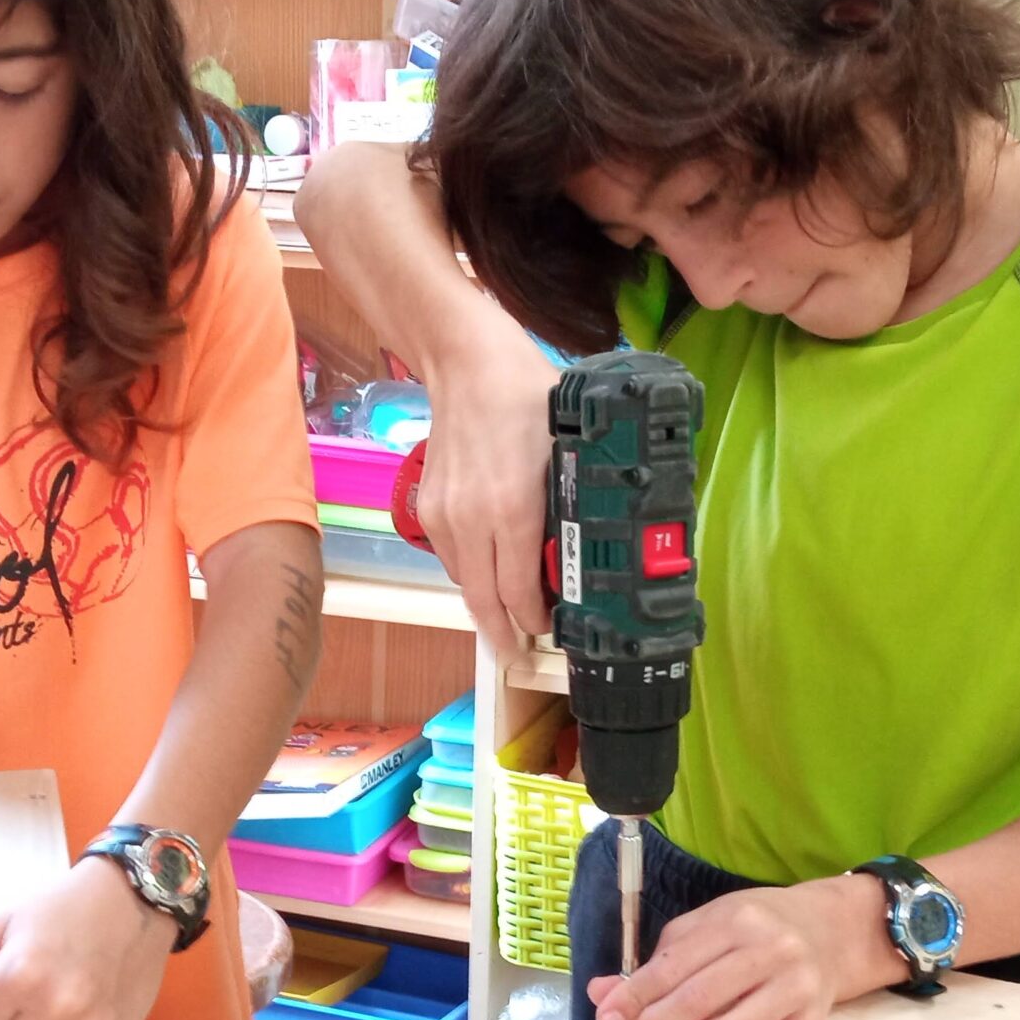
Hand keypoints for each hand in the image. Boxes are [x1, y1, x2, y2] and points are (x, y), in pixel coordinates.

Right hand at [416, 328, 562, 658]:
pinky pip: (450, 558)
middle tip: (520, 655)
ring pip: (464, 582)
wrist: (468, 364)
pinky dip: (470, 573)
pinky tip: (487, 571)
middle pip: (484, 601)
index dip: (534, 621)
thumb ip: (573, 503)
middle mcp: (473, 522)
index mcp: (513, 511)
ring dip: (486, 604)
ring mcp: (445, 517)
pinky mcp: (429, 508)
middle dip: (504, 634)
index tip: (550, 631)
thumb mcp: (567, 451)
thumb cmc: (528, 399)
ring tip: (509, 616)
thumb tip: (589, 545)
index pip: (520, 592)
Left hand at [586, 876, 898, 1019]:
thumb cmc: (758, 927)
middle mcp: (771, 951)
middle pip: (698, 1001)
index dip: (635, 996)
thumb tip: (603, 996)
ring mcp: (795, 989)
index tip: (608, 1016)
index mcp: (738, 920)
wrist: (832, 931)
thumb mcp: (707, 925)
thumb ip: (657, 960)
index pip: (675, 965)